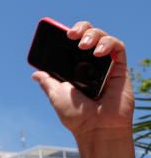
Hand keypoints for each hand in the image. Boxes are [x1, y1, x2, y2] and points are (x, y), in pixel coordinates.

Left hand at [32, 21, 132, 136]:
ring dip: (94, 34)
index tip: (60, 34)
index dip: (69, 34)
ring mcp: (106, 65)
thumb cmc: (77, 116)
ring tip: (84, 44)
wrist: (96, 129)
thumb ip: (48, 82)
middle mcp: (92, 65)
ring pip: (104, 37)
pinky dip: (108, 43)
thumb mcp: (56, 96)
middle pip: (90, 35)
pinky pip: (118, 47)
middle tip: (72, 35)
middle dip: (82, 28)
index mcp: (76, 69)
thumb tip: (36, 73)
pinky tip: (98, 52)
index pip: (74, 44)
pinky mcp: (120, 68)